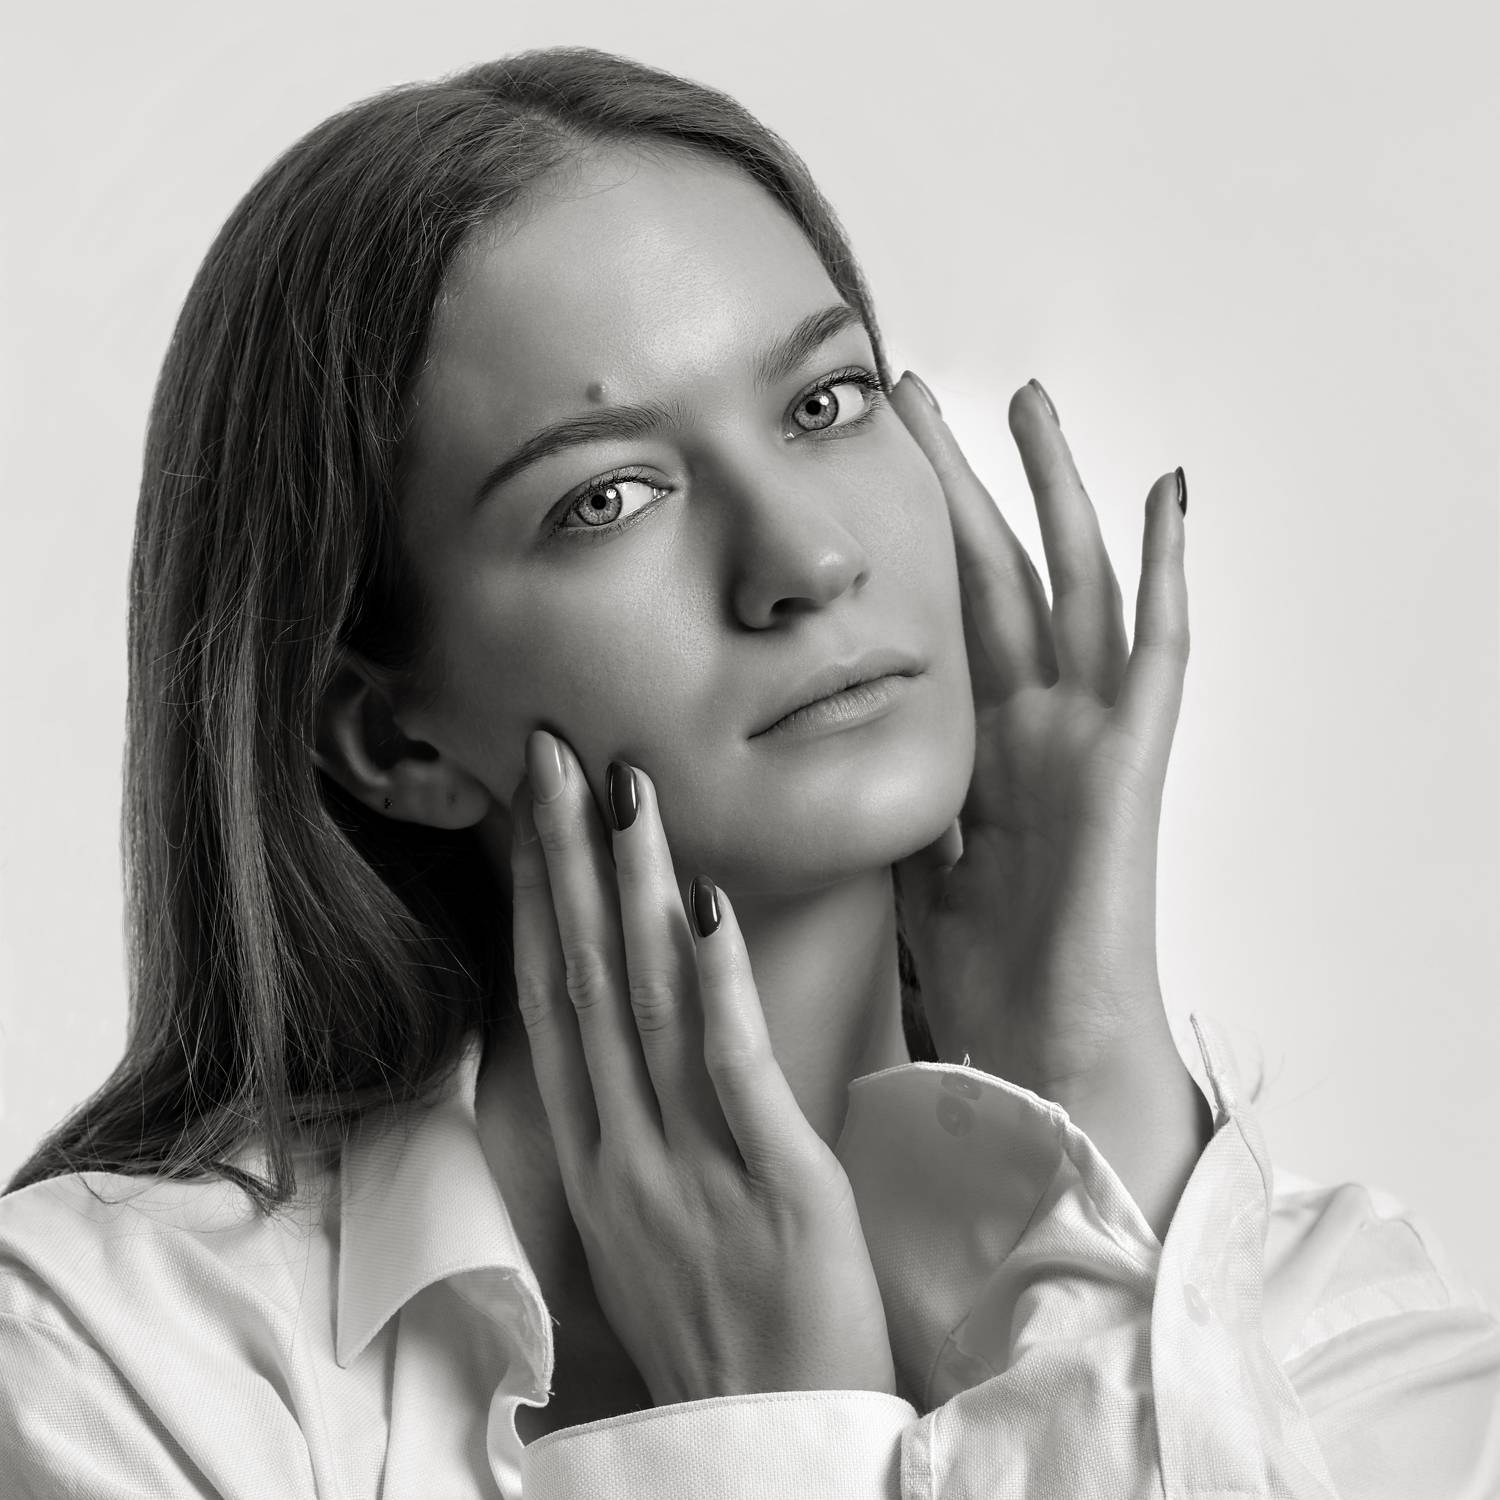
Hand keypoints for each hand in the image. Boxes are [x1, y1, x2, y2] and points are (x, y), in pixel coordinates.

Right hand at [509, 729, 896, 1407]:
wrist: (777, 1452)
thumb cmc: (724, 1342)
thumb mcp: (650, 1233)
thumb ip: (641, 1136)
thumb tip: (644, 1045)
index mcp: (598, 1163)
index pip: (551, 1006)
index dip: (537, 902)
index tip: (530, 813)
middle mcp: (626, 1154)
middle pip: (582, 982)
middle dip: (565, 861)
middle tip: (556, 752)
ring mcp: (693, 1167)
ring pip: (648, 1004)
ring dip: (632, 889)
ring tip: (625, 791)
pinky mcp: (777, 1184)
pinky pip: (734, 1067)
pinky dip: (717, 980)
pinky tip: (704, 900)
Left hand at [889, 376, 1190, 1103]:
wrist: (1041, 1061)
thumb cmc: (982, 988)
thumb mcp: (906, 867)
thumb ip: (886, 802)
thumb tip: (818, 751)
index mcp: (976, 754)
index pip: (939, 623)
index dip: (903, 550)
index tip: (861, 482)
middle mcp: (1031, 729)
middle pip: (993, 578)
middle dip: (957, 488)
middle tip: (916, 402)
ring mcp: (1084, 738)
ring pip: (1071, 584)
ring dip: (1052, 492)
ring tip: (1027, 403)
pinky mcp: (1130, 762)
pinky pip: (1156, 649)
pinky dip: (1167, 571)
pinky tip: (1166, 495)